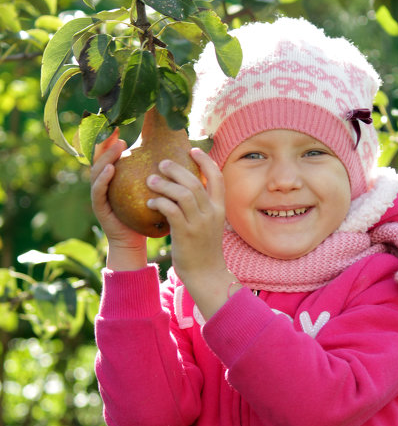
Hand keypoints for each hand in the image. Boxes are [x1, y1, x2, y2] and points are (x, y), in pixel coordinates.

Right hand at [91, 129, 147, 269]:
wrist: (136, 241)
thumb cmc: (147, 215)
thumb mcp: (153, 190)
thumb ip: (157, 174)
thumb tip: (177, 153)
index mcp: (116, 178)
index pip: (112, 155)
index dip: (112, 140)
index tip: (120, 125)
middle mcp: (104, 184)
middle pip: (100, 158)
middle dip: (106, 143)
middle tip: (117, 131)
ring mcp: (99, 195)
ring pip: (97, 171)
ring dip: (106, 157)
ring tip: (117, 146)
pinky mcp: (99, 208)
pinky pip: (98, 191)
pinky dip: (103, 179)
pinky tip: (111, 169)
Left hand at [146, 148, 236, 317]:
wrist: (206, 275)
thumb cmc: (203, 249)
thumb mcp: (208, 225)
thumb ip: (201, 207)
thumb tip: (186, 189)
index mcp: (219, 209)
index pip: (217, 177)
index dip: (206, 161)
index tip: (192, 150)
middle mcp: (211, 213)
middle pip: (195, 182)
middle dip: (177, 169)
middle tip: (161, 164)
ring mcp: (199, 223)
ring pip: (182, 193)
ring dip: (164, 184)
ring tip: (150, 181)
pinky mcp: (185, 234)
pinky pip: (171, 210)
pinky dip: (159, 202)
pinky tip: (150, 202)